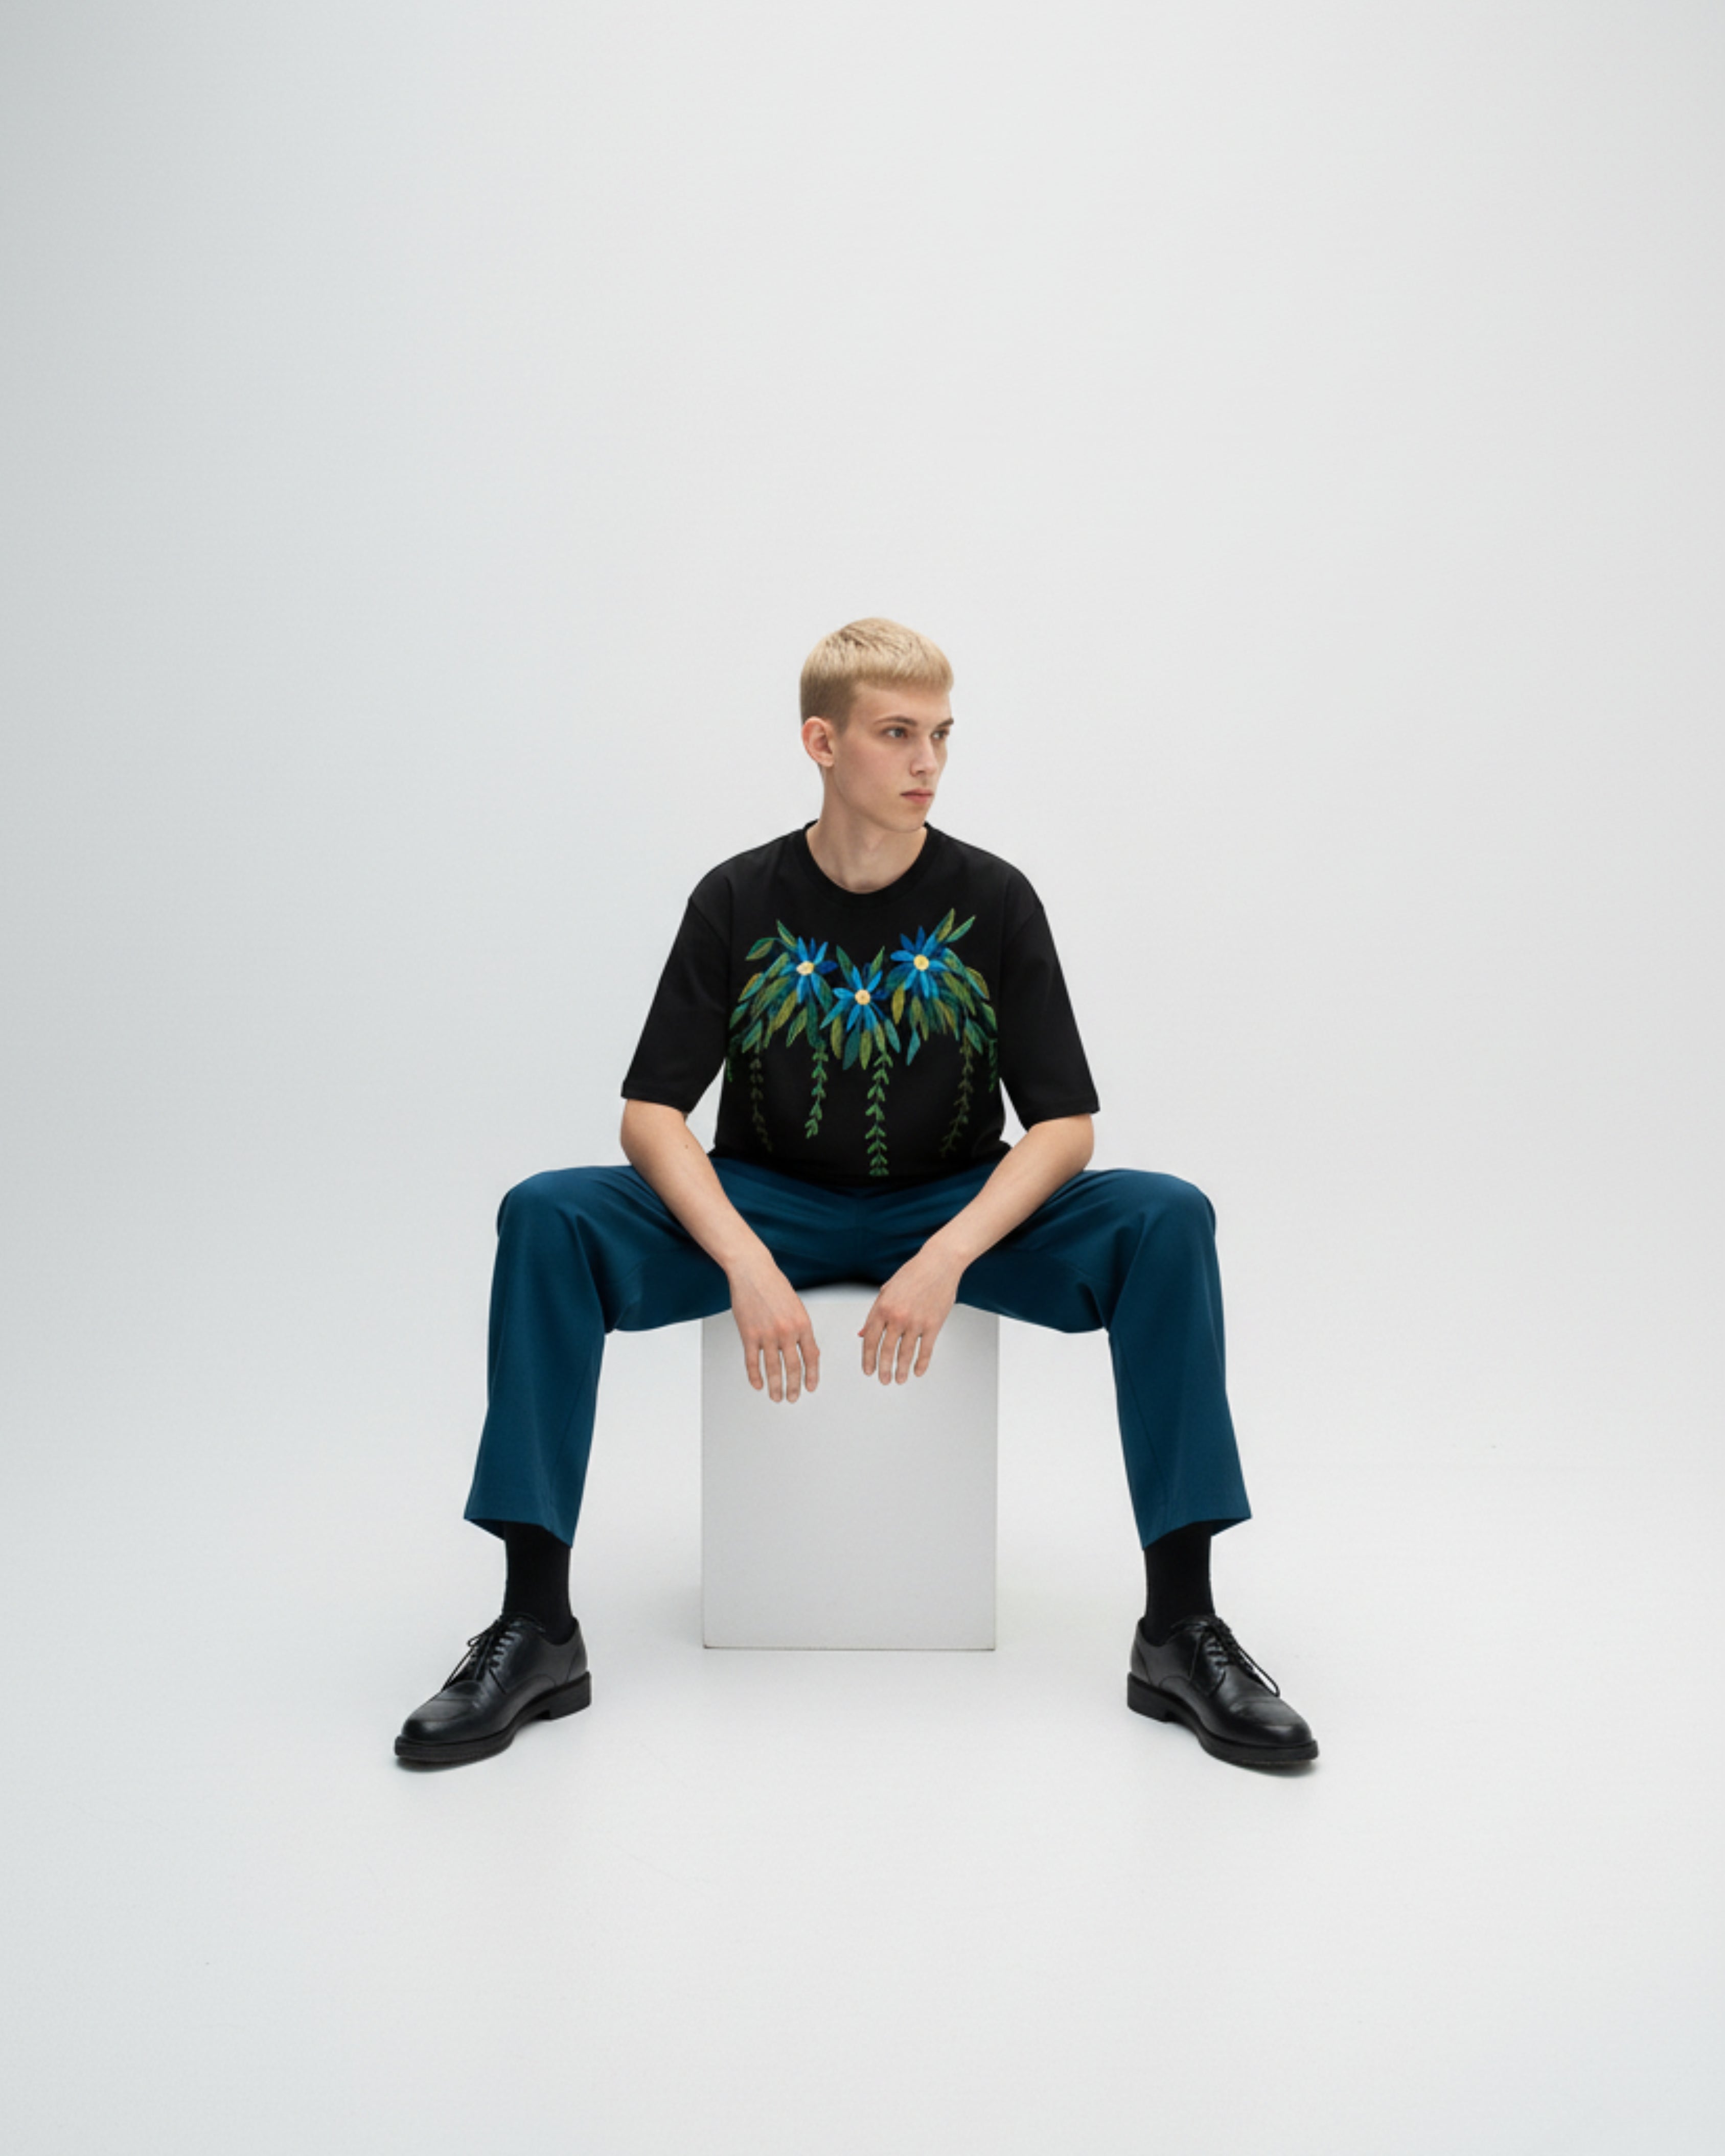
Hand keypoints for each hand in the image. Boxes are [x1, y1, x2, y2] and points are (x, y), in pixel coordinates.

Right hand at [728, 1254, 819, 1403]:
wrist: (753, 1271)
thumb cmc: (774, 1285)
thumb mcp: (796, 1307)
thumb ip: (802, 1330)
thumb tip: (809, 1351)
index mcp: (802, 1324)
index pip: (811, 1357)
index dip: (812, 1375)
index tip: (811, 1387)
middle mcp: (787, 1331)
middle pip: (793, 1367)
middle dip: (794, 1387)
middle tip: (793, 1398)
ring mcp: (767, 1334)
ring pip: (773, 1368)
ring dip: (775, 1386)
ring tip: (776, 1397)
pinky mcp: (749, 1334)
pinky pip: (753, 1361)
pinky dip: (755, 1376)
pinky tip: (758, 1385)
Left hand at [858, 1242, 962, 1384]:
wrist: (939, 1263)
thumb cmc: (914, 1273)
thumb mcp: (887, 1290)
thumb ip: (875, 1313)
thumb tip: (864, 1333)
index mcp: (882, 1307)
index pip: (870, 1339)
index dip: (868, 1357)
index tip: (868, 1369)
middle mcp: (897, 1316)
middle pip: (886, 1350)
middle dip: (883, 1368)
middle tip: (883, 1380)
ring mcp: (915, 1322)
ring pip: (905, 1353)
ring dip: (901, 1369)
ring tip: (899, 1379)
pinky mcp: (933, 1324)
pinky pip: (925, 1349)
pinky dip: (921, 1363)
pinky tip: (918, 1371)